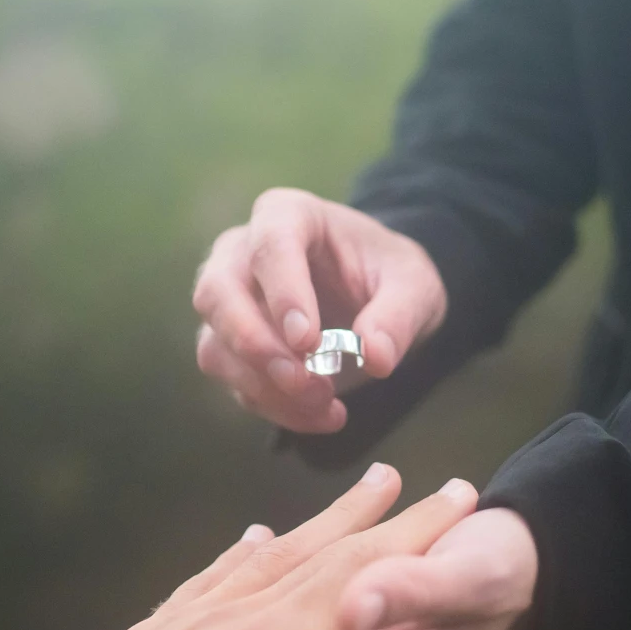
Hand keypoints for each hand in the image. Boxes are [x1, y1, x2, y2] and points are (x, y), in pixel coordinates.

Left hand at [0, 467, 483, 629]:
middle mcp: (245, 616)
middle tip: (425, 479)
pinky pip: (218, 576)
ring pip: (276, 556)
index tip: (465, 497)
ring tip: (357, 492)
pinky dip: (247, 554)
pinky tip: (248, 544)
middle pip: (326, 554)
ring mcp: (199, 618)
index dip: (419, 537)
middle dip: (379, 519)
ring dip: (324, 524)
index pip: (368, 577)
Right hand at [193, 188, 447, 433]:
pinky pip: (234, 381)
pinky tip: (321, 415)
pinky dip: (274, 406)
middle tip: (305, 382)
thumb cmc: (389, 274)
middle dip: (257, 346)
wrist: (376, 295)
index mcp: (287, 215)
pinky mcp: (228, 345)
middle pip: (218, 293)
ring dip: (264, 385)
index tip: (308, 342)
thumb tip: (375, 358)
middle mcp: (241, 252)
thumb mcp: (414, 286)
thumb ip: (398, 315)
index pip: (270, 244)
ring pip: (216, 344)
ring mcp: (227, 300)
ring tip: (325, 404)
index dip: (283, 293)